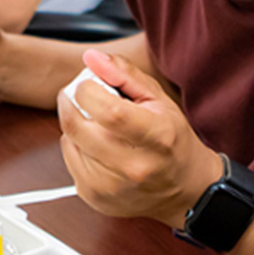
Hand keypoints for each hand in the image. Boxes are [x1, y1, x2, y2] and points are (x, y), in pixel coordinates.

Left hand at [57, 49, 220, 227]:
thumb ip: (124, 74)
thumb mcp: (158, 99)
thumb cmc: (173, 141)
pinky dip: (76, 144)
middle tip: (84, 95)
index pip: (109, 111)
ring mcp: (111, 186)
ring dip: (76, 124)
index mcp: (157, 138)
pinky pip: (68, 157)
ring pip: (68, 139)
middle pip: (77, 125)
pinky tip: (97, 145)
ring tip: (99, 125)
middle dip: (72, 101)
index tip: (91, 83)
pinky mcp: (94, 196)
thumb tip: (91, 58)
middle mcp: (133, 167)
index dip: (88, 89)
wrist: (185, 190)